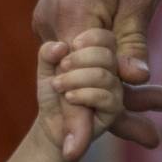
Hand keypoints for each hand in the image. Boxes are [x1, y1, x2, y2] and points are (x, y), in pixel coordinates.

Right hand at [33, 0, 161, 153]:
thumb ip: (132, 38)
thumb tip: (132, 78)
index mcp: (72, 15)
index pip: (71, 79)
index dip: (75, 119)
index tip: (74, 153)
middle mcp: (52, 21)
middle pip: (75, 81)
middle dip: (108, 113)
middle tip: (151, 137)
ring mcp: (52, 19)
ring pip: (79, 69)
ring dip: (112, 92)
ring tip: (154, 119)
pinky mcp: (60, 15)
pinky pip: (80, 53)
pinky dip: (104, 70)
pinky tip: (132, 85)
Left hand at [35, 30, 136, 161]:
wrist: (53, 123)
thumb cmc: (53, 92)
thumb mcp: (46, 68)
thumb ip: (48, 53)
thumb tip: (62, 46)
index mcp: (99, 56)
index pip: (107, 38)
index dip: (91, 38)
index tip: (72, 45)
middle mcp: (112, 71)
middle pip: (107, 55)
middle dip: (79, 59)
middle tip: (61, 68)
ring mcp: (115, 90)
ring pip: (104, 76)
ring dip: (76, 79)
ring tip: (58, 85)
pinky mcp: (113, 110)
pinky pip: (106, 97)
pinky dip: (83, 95)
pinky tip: (69, 97)